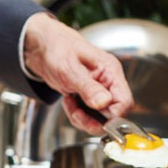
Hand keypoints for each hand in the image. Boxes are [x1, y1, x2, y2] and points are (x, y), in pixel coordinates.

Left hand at [22, 12, 133, 133]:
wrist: (42, 47)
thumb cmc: (57, 49)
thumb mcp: (70, 69)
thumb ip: (88, 87)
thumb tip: (104, 103)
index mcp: (111, 72)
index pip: (125, 102)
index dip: (112, 117)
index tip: (94, 119)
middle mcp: (108, 82)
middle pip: (113, 115)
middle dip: (93, 120)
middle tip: (76, 113)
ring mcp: (99, 91)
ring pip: (100, 119)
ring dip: (82, 119)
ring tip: (69, 103)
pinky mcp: (89, 97)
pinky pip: (88, 115)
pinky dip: (76, 114)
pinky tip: (68, 101)